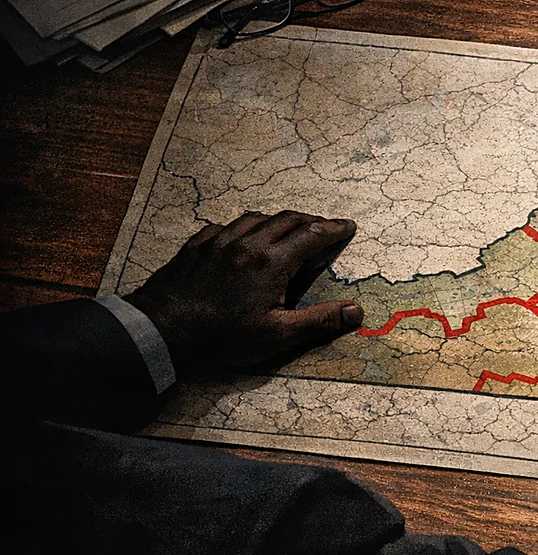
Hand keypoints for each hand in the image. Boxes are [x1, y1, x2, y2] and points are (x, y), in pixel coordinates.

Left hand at [124, 210, 363, 375]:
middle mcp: (248, 244)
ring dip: (278, 219)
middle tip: (325, 226)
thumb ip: (319, 320)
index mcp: (272, 263)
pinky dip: (244, 226)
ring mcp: (220, 242)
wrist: (163, 330)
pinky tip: (243, 236)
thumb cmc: (223, 337)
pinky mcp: (197, 246)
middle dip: (311, 220)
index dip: (334, 230)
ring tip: (288, 227)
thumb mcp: (278, 336)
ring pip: (256, 218)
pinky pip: (225, 225)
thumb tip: (356, 311)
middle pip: (287, 220)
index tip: (348, 227)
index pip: (312, 236)